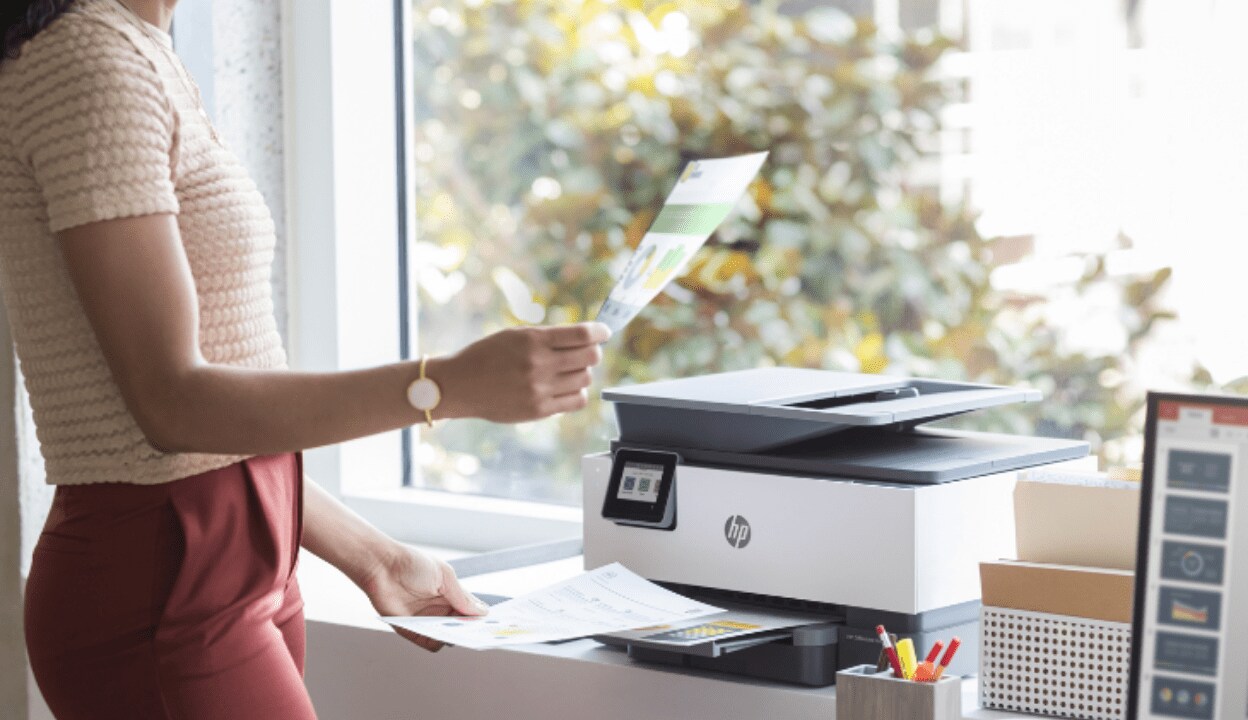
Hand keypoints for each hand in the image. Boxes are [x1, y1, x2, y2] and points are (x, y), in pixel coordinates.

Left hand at [360, 543, 487, 651]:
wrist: (382, 566)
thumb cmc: (412, 564)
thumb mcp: (445, 576)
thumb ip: (463, 596)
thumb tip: (483, 612)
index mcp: (449, 595)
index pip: (469, 612)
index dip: (479, 618)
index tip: (491, 625)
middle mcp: (438, 610)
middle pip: (460, 626)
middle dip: (469, 630)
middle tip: (479, 633)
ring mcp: (425, 621)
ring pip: (446, 636)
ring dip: (454, 636)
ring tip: (460, 633)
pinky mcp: (411, 630)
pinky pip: (429, 643)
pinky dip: (437, 642)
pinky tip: (441, 635)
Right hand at [428, 322, 610, 422]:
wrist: (460, 385)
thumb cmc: (486, 356)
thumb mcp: (514, 336)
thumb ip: (547, 337)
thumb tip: (584, 339)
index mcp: (534, 340)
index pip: (582, 335)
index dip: (600, 332)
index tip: (604, 332)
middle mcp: (539, 363)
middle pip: (590, 357)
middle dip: (592, 352)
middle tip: (585, 353)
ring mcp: (540, 388)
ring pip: (585, 379)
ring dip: (582, 372)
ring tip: (569, 371)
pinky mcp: (539, 409)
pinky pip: (576, 400)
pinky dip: (577, 392)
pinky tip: (566, 388)